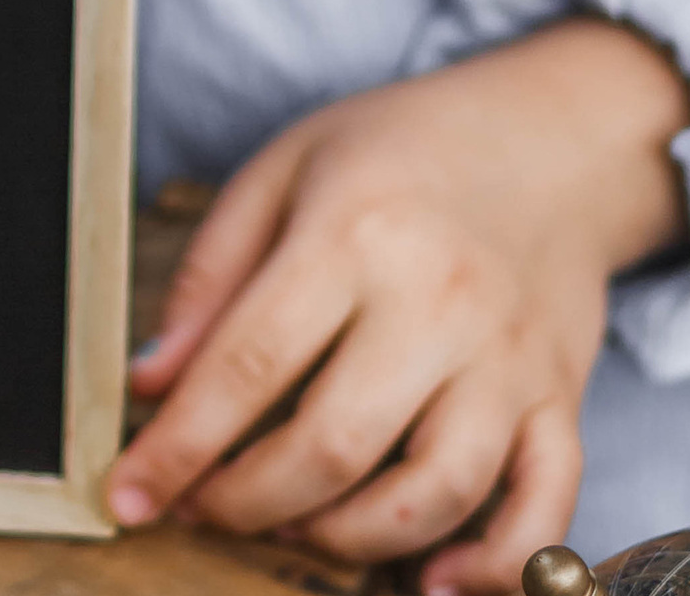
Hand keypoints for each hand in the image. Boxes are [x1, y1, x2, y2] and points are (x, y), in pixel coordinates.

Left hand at [112, 19, 689, 591]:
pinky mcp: (560, 397)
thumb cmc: (399, 150)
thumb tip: (150, 382)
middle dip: (245, 501)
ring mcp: (508, 357)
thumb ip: (211, 276)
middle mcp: (437, 300)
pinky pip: (543, 507)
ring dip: (346, 537)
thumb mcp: (284, 170)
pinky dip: (493, 565)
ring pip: (431, 492)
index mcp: (353, 232)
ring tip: (293, 523)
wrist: (546, 138)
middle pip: (332, 445)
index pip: (248, 363)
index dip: (179, 444)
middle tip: (202, 506)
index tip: (128, 493)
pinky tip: (432, 582)